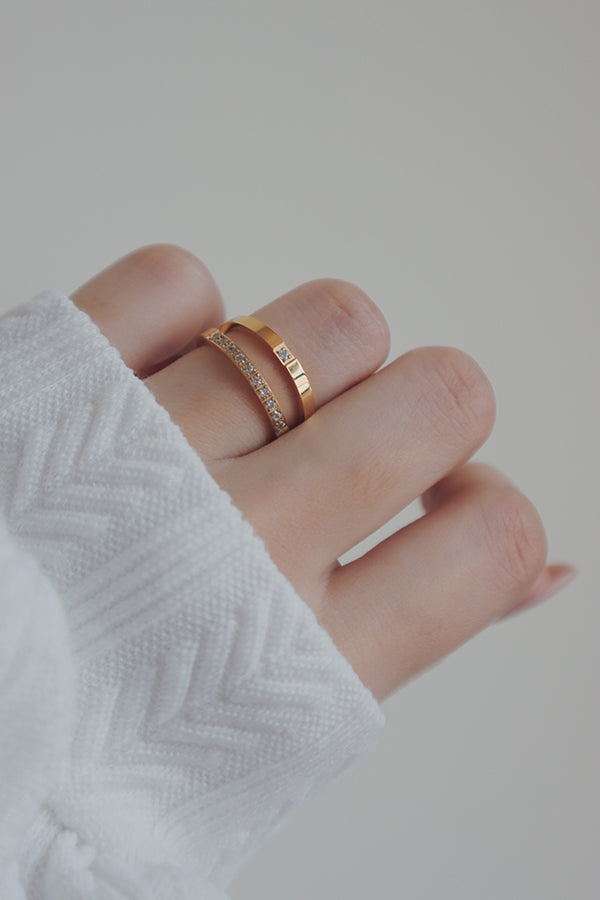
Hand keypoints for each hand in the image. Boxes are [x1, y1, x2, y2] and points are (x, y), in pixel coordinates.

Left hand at [72, 244, 574, 701]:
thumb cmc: (107, 741)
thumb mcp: (282, 733)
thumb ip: (420, 631)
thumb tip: (545, 569)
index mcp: (304, 662)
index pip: (492, 537)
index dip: (488, 510)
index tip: (445, 512)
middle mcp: (242, 547)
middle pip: (442, 393)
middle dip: (427, 413)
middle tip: (362, 445)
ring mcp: (149, 453)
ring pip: (330, 320)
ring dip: (315, 363)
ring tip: (258, 417)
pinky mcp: (56, 379)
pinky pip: (181, 281)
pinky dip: (184, 319)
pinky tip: (159, 381)